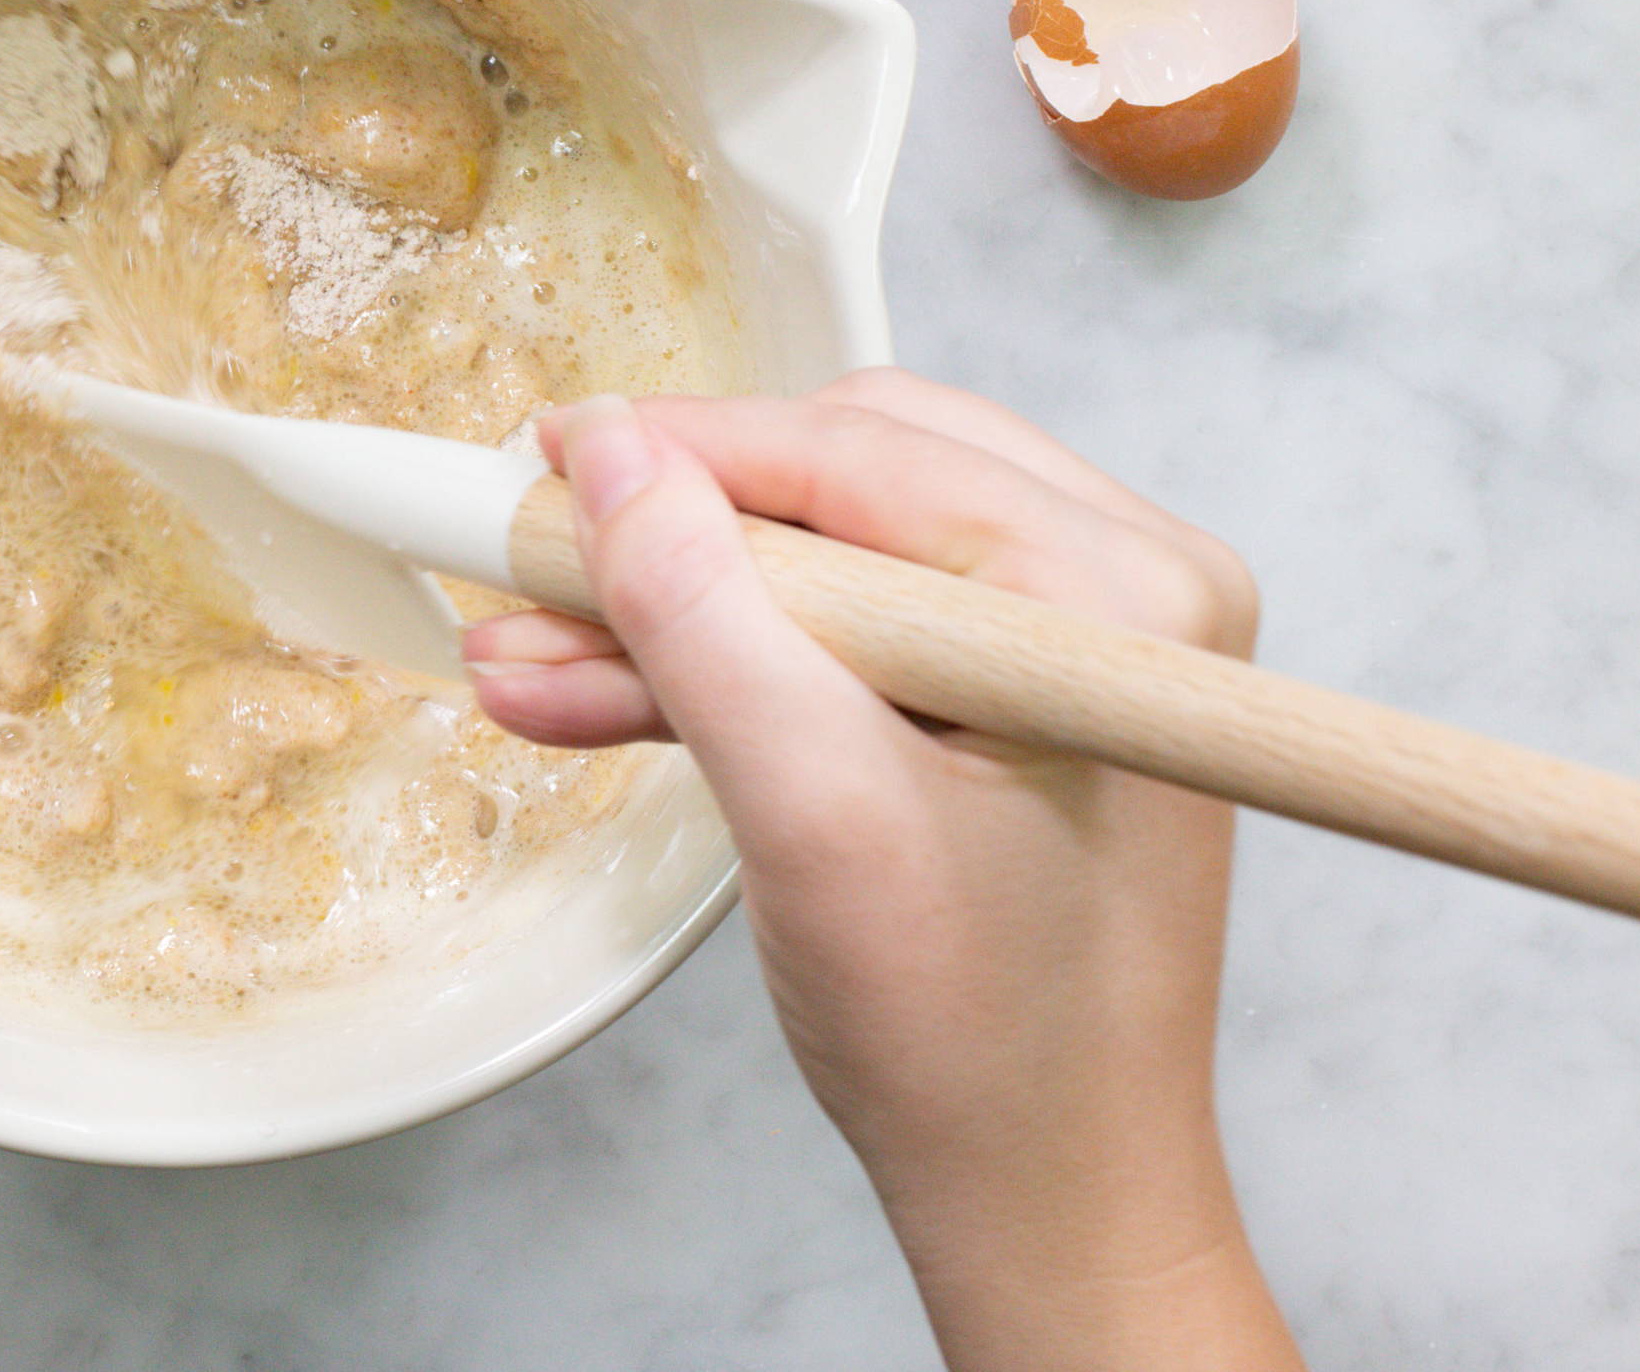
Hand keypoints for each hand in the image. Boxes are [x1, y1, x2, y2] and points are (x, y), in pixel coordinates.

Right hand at [464, 372, 1299, 1371]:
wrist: (1041, 1191)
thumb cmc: (981, 1041)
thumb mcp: (812, 809)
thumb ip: (702, 615)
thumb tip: (611, 456)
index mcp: (1120, 592)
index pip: (858, 447)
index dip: (676, 451)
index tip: (532, 459)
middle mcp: (1118, 587)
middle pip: (835, 477)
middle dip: (665, 535)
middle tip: (521, 564)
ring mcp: (1064, 639)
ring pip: (817, 552)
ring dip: (666, 604)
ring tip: (519, 650)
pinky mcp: (1003, 695)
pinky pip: (834, 628)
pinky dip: (712, 659)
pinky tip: (581, 688)